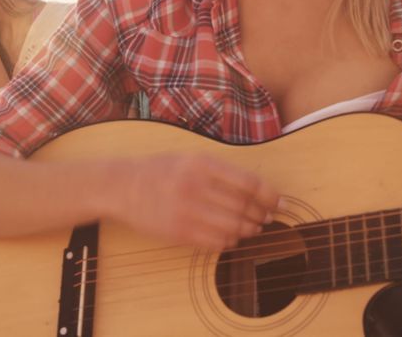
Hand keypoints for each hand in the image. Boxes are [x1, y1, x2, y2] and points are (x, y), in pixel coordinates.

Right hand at [114, 154, 281, 250]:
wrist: (122, 186)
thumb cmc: (160, 170)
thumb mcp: (191, 158)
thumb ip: (222, 172)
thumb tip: (259, 191)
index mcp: (202, 164)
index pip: (250, 184)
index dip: (270, 196)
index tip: (279, 203)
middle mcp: (195, 186)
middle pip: (244, 207)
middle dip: (261, 215)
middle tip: (267, 218)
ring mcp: (186, 211)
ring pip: (233, 227)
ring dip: (248, 230)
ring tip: (251, 228)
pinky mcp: (178, 232)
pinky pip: (215, 242)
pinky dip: (229, 242)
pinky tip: (230, 237)